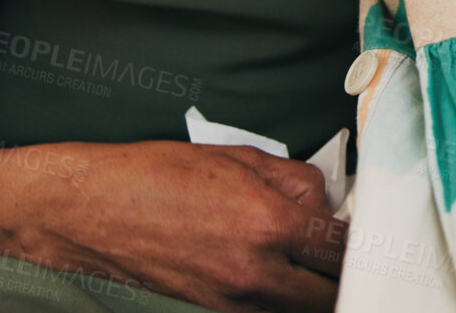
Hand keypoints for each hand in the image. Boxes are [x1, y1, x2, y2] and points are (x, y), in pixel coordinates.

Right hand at [23, 140, 346, 312]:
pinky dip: (282, 302)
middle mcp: (255, 270)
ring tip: (317, 269)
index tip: (367, 234)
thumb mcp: (239, 157)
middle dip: (346, 275)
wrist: (89, 209)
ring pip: (301, 311)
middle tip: (347, 256)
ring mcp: (232, 298)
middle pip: (331, 293)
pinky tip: (282, 280)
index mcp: (268, 222)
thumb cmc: (155, 175)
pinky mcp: (212, 310)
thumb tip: (327, 201)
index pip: (342, 246)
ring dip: (317, 293)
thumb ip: (295, 181)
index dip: (361, 241)